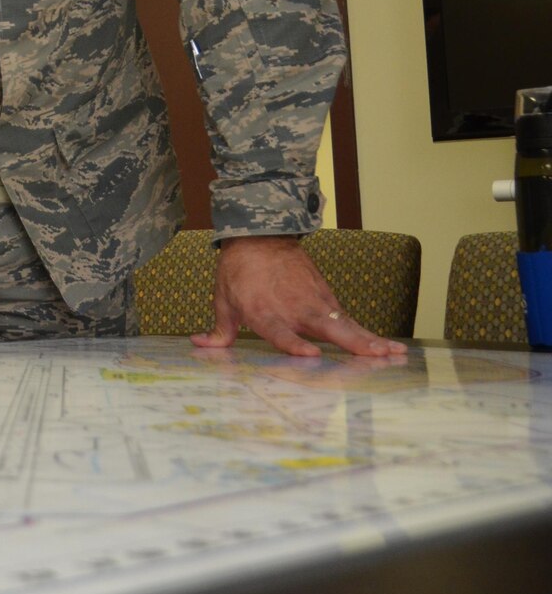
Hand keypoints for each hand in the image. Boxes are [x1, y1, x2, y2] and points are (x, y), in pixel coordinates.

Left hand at [192, 236, 406, 357]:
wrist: (260, 237)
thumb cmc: (239, 272)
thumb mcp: (223, 300)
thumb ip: (218, 330)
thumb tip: (199, 345)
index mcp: (264, 312)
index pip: (280, 332)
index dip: (294, 344)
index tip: (311, 355)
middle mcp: (294, 308)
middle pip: (327, 328)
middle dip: (351, 343)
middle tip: (375, 356)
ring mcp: (314, 302)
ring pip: (346, 324)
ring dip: (370, 339)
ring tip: (394, 352)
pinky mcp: (326, 297)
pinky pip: (348, 319)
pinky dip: (368, 332)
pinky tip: (387, 345)